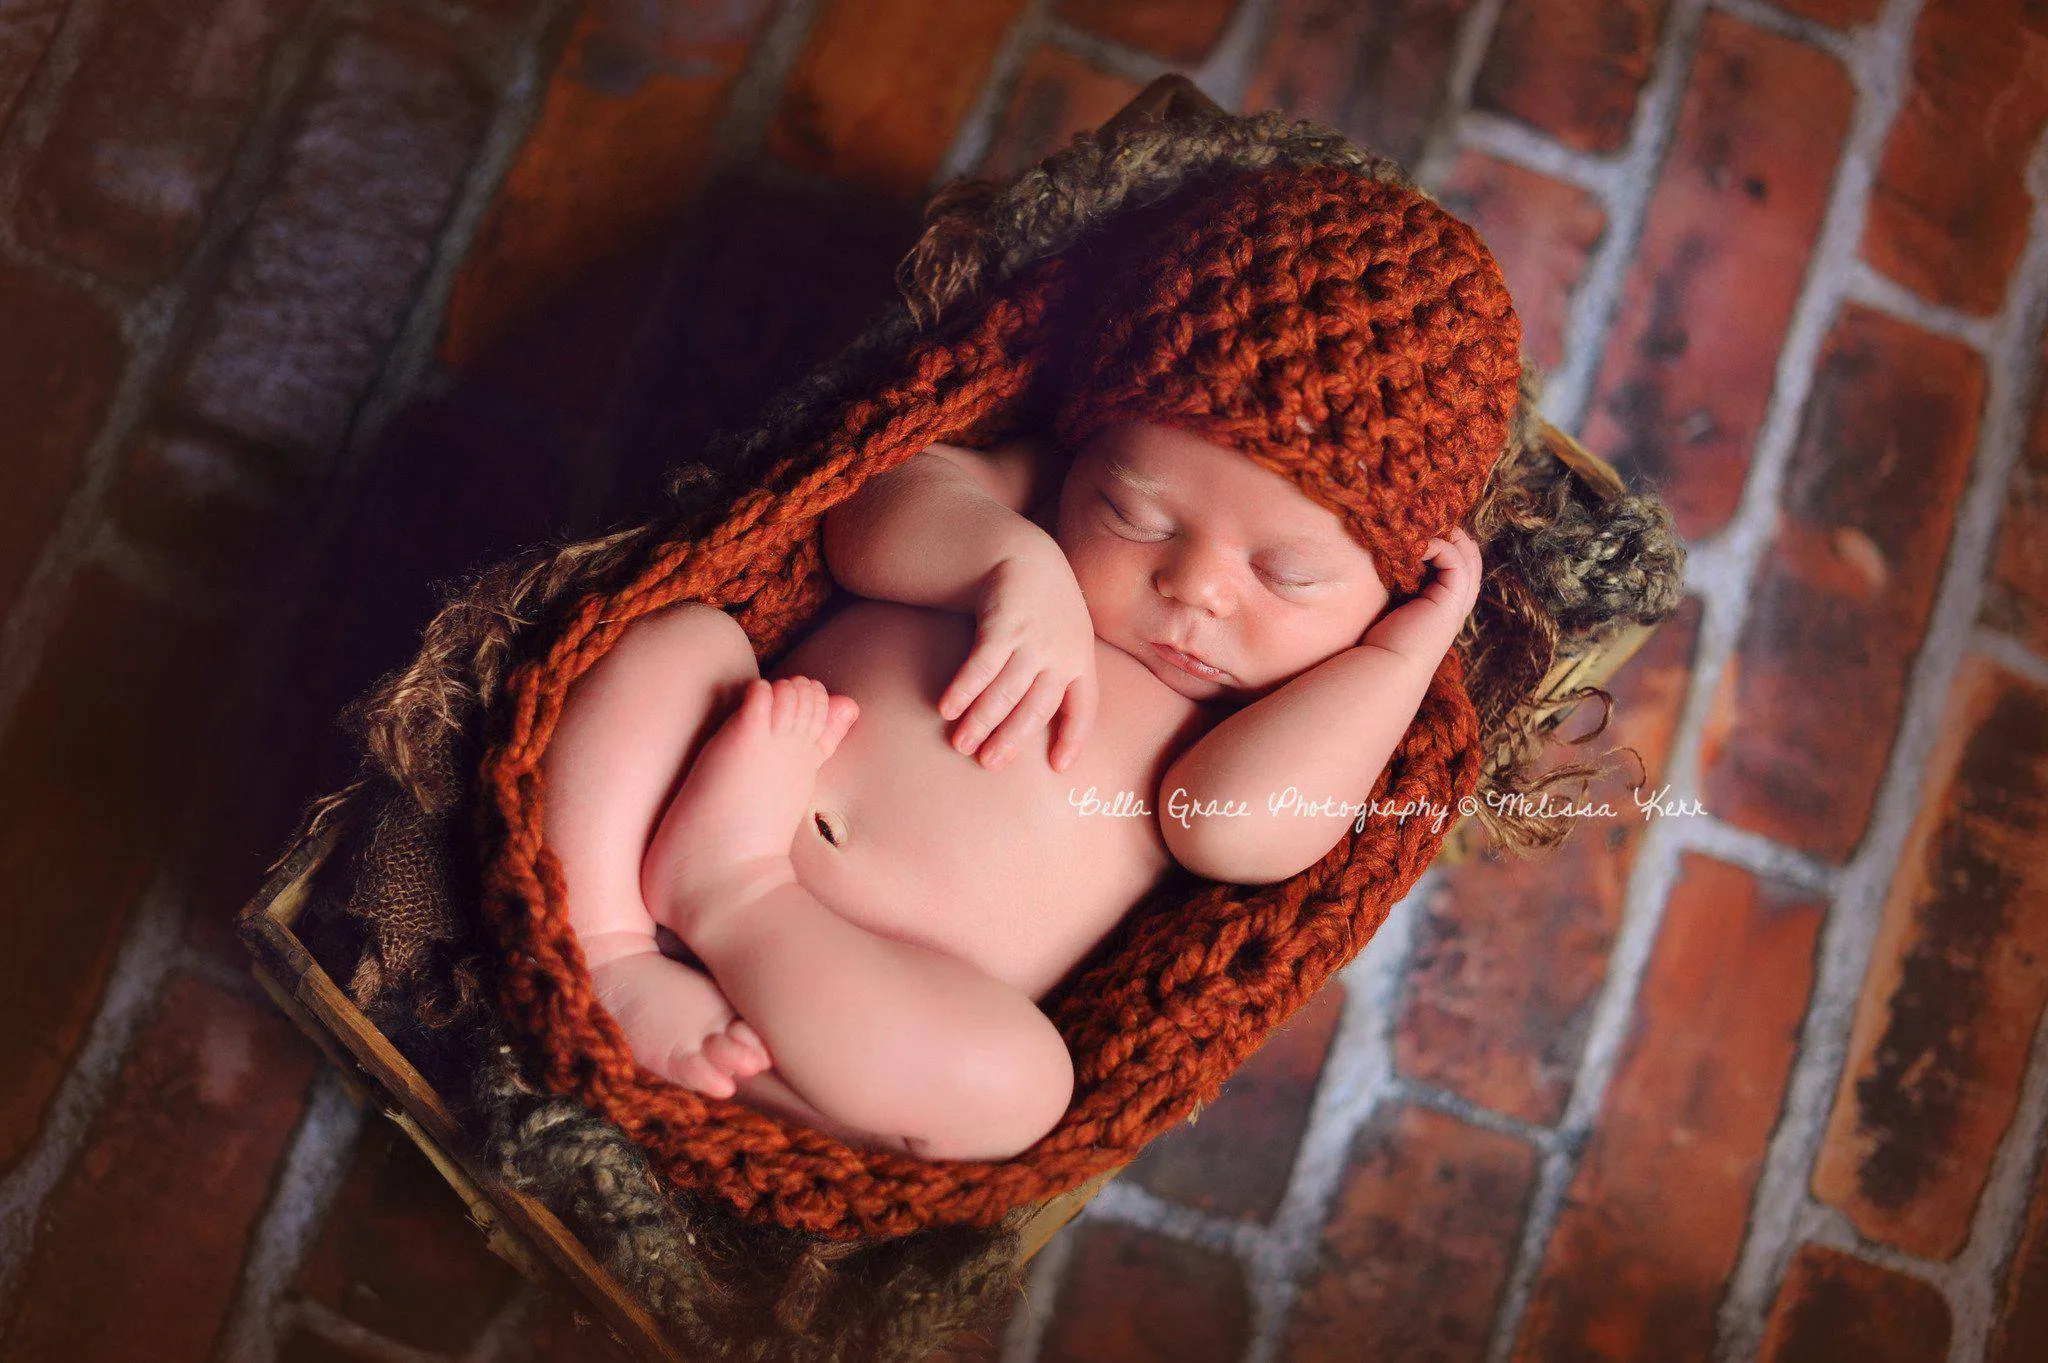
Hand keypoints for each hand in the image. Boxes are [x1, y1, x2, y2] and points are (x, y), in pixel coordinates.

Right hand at [938, 551, 1097, 771]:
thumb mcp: (1067, 638)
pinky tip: (947, 708)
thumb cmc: (1044, 609)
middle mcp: (1061, 654)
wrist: (1025, 557)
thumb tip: (1035, 725)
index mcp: (1081, 661)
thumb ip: (1061, 677)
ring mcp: (1034, 639)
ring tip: (961, 744)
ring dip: (981, 721)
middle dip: (1011, 739)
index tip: (1059, 767)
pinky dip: (964, 690)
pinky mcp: (1005, 625)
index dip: (1073, 738)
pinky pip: (982, 666)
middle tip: (988, 763)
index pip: (1083, 708)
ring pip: (1006, 692)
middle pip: (1037, 708)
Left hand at [1361, 527, 1482, 665]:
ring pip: (1468, 556)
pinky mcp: (1449, 602)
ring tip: (1423, 527)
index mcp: (1444, 607)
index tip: (1421, 531)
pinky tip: (1417, 546)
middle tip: (1428, 520)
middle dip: (1453, 534)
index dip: (1447, 544)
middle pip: (1471, 558)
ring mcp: (1456, 604)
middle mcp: (1456, 605)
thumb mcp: (1393, 606)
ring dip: (1447, 536)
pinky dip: (1439, 547)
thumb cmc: (1381, 643)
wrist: (1385, 669)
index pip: (1459, 566)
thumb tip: (1388, 556)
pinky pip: (1455, 562)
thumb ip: (1401, 584)